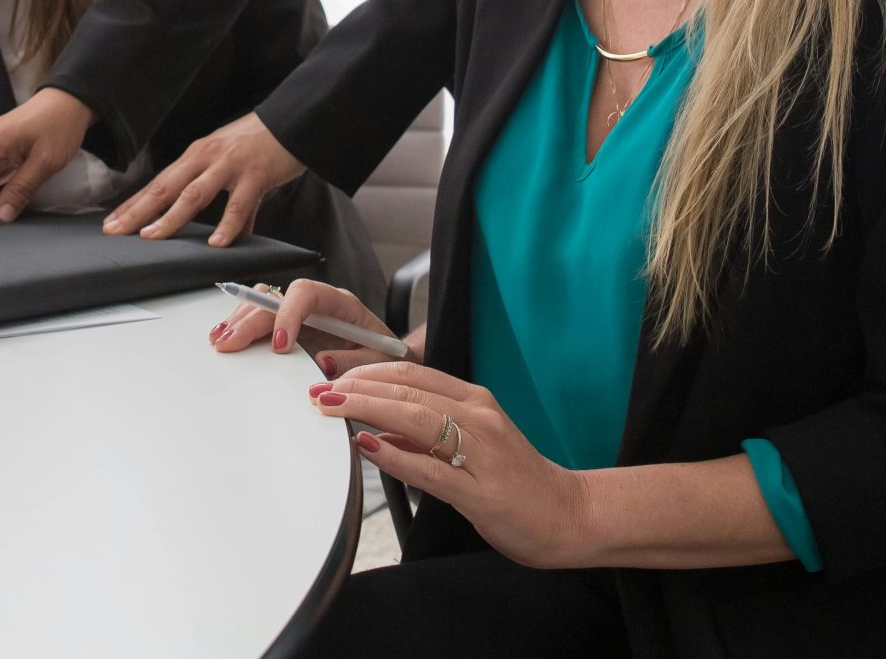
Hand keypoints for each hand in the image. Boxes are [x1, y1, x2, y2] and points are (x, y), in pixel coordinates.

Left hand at [101, 112, 302, 245]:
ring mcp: (229, 166)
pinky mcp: (255, 175)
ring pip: (193, 195)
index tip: (112, 221)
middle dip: (138, 211)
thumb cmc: (262, 142)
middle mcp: (206, 158)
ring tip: (152, 237)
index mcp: (197, 156)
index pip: (158, 183)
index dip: (134, 203)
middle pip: (165, 187)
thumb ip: (227, 200)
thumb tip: (228, 234)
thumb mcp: (233, 166)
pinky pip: (238, 205)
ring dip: (170, 217)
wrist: (293, 120)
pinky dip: (227, 225)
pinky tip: (216, 243)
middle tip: (115, 231)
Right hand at [206, 279, 413, 378]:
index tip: (280, 345)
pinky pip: (261, 318)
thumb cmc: (386, 359)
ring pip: (264, 303)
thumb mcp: (379, 364)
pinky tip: (227, 337)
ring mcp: (300, 315)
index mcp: (341, 304)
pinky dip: (242, 326)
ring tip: (221, 339)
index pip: (308, 294)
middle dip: (252, 319)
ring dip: (240, 319)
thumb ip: (354, 361)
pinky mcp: (289, 328)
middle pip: (278, 298)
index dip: (289, 314)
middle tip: (231, 342)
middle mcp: (316, 304)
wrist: (390, 362)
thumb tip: (322, 361)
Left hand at [308, 362, 592, 569]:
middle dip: (356, 385)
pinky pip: (431, 468)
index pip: (411, 373)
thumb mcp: (471, 446)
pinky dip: (396, 455)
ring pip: (416, 418)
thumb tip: (376, 431)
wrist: (568, 516)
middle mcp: (479, 417)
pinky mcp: (482, 490)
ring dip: (367, 408)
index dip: (367, 370)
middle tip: (316, 388)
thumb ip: (426, 436)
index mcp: (475, 401)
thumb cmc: (516, 481)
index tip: (331, 375)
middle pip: (407, 389)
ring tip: (330, 406)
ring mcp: (482, 452)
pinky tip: (366, 447)